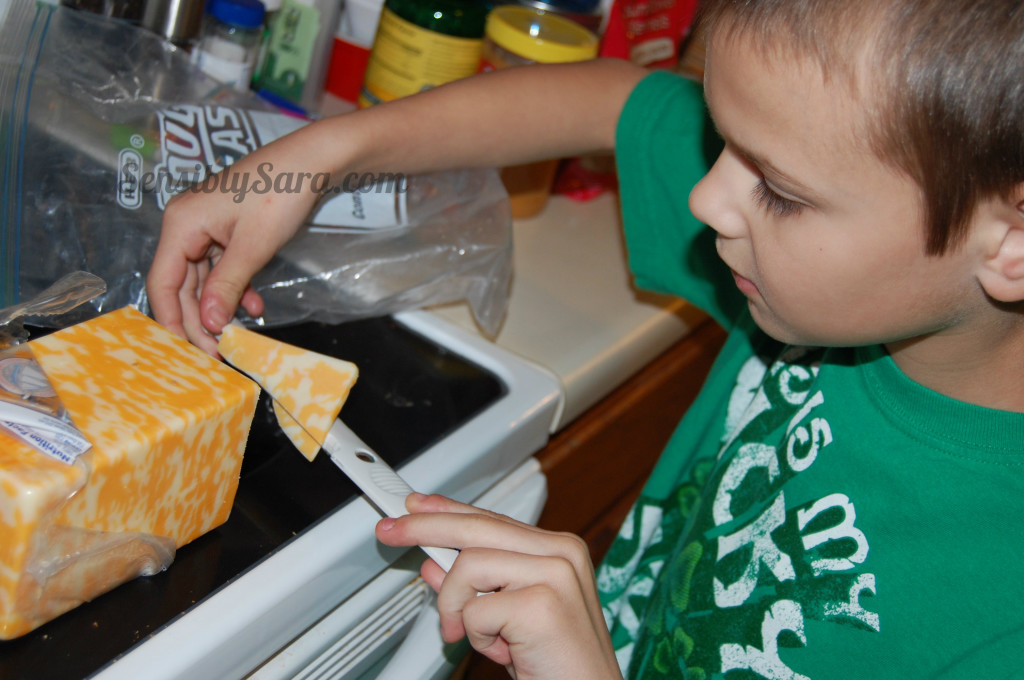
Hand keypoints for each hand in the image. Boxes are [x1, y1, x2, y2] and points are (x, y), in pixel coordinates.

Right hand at [146, 132, 328, 354]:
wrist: (311, 162)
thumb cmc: (279, 195)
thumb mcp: (252, 247)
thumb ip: (226, 287)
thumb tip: (208, 325)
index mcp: (181, 224)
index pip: (162, 283)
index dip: (172, 320)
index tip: (189, 351)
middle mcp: (186, 225)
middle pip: (181, 285)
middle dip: (199, 319)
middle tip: (219, 351)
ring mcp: (206, 227)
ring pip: (202, 280)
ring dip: (219, 306)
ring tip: (236, 335)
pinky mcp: (226, 230)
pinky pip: (222, 267)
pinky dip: (235, 288)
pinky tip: (253, 304)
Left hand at [375, 493, 623, 679]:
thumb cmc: (556, 665)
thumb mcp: (506, 618)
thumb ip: (475, 586)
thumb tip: (434, 561)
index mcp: (559, 549)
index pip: (491, 518)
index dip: (447, 511)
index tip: (414, 506)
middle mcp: (562, 553)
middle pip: (476, 527)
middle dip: (423, 528)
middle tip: (390, 532)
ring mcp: (556, 575)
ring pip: (469, 566)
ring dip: (457, 609)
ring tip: (478, 638)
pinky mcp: (542, 604)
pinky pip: (476, 609)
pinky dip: (478, 638)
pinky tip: (504, 652)